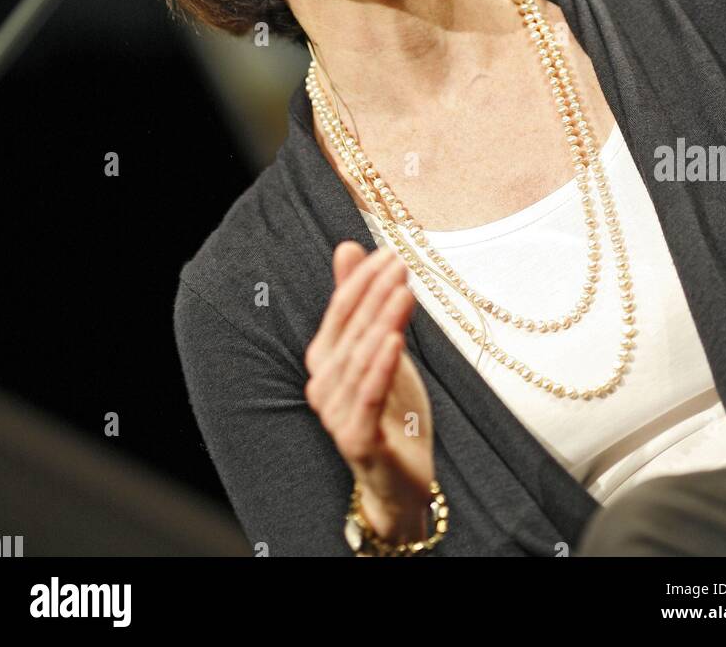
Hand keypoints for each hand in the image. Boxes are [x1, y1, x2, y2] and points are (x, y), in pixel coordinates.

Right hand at [304, 240, 434, 538]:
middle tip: (399, 263)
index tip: (388, 252)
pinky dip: (381, 366)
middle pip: (350, 331)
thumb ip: (360, 302)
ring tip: (403, 291)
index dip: (361, 281)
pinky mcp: (356, 440)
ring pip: (360, 359)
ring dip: (381, 322)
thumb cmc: (389, 409)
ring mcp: (336, 414)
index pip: (339, 312)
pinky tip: (396, 340)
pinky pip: (368, 396)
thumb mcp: (379, 347)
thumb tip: (348, 246)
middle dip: (375, 294)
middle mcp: (322, 386)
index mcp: (324, 361)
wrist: (400, 479)